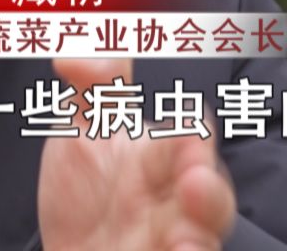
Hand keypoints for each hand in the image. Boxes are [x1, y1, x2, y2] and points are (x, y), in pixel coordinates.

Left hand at [37, 57, 236, 250]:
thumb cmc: (88, 186)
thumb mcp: (82, 128)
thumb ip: (92, 84)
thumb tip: (74, 55)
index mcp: (166, 157)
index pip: (192, 139)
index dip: (194, 138)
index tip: (191, 134)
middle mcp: (177, 203)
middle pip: (212, 198)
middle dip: (209, 194)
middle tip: (195, 183)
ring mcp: (172, 242)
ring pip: (205, 240)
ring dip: (200, 237)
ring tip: (184, 243)